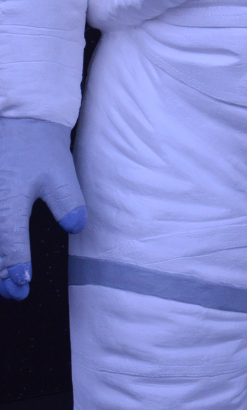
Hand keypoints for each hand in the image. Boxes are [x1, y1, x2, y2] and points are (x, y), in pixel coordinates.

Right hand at [0, 118, 86, 299]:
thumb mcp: (59, 171)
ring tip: (3, 282)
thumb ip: (67, 201)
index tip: (23, 282)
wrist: (20, 117)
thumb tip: (75, 227)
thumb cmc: (39, 145)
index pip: (10, 239)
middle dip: (0, 274)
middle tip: (14, 293)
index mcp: (9, 199)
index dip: (16, 263)